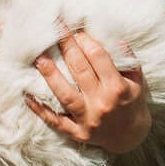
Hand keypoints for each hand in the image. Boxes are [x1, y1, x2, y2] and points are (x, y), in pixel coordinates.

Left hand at [26, 31, 150, 153]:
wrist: (131, 137)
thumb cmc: (131, 102)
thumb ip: (128, 59)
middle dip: (66, 47)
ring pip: (65, 95)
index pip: (98, 57)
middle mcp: (102, 103)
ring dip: (50, 75)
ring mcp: (88, 120)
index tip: (75, 28)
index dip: (85, 40)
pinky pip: (56, 121)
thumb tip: (114, 37)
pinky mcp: (78, 133)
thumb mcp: (137, 80)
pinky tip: (27, 97)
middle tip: (53, 30)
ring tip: (38, 58)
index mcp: (118, 88)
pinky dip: (41, 110)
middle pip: (80, 71)